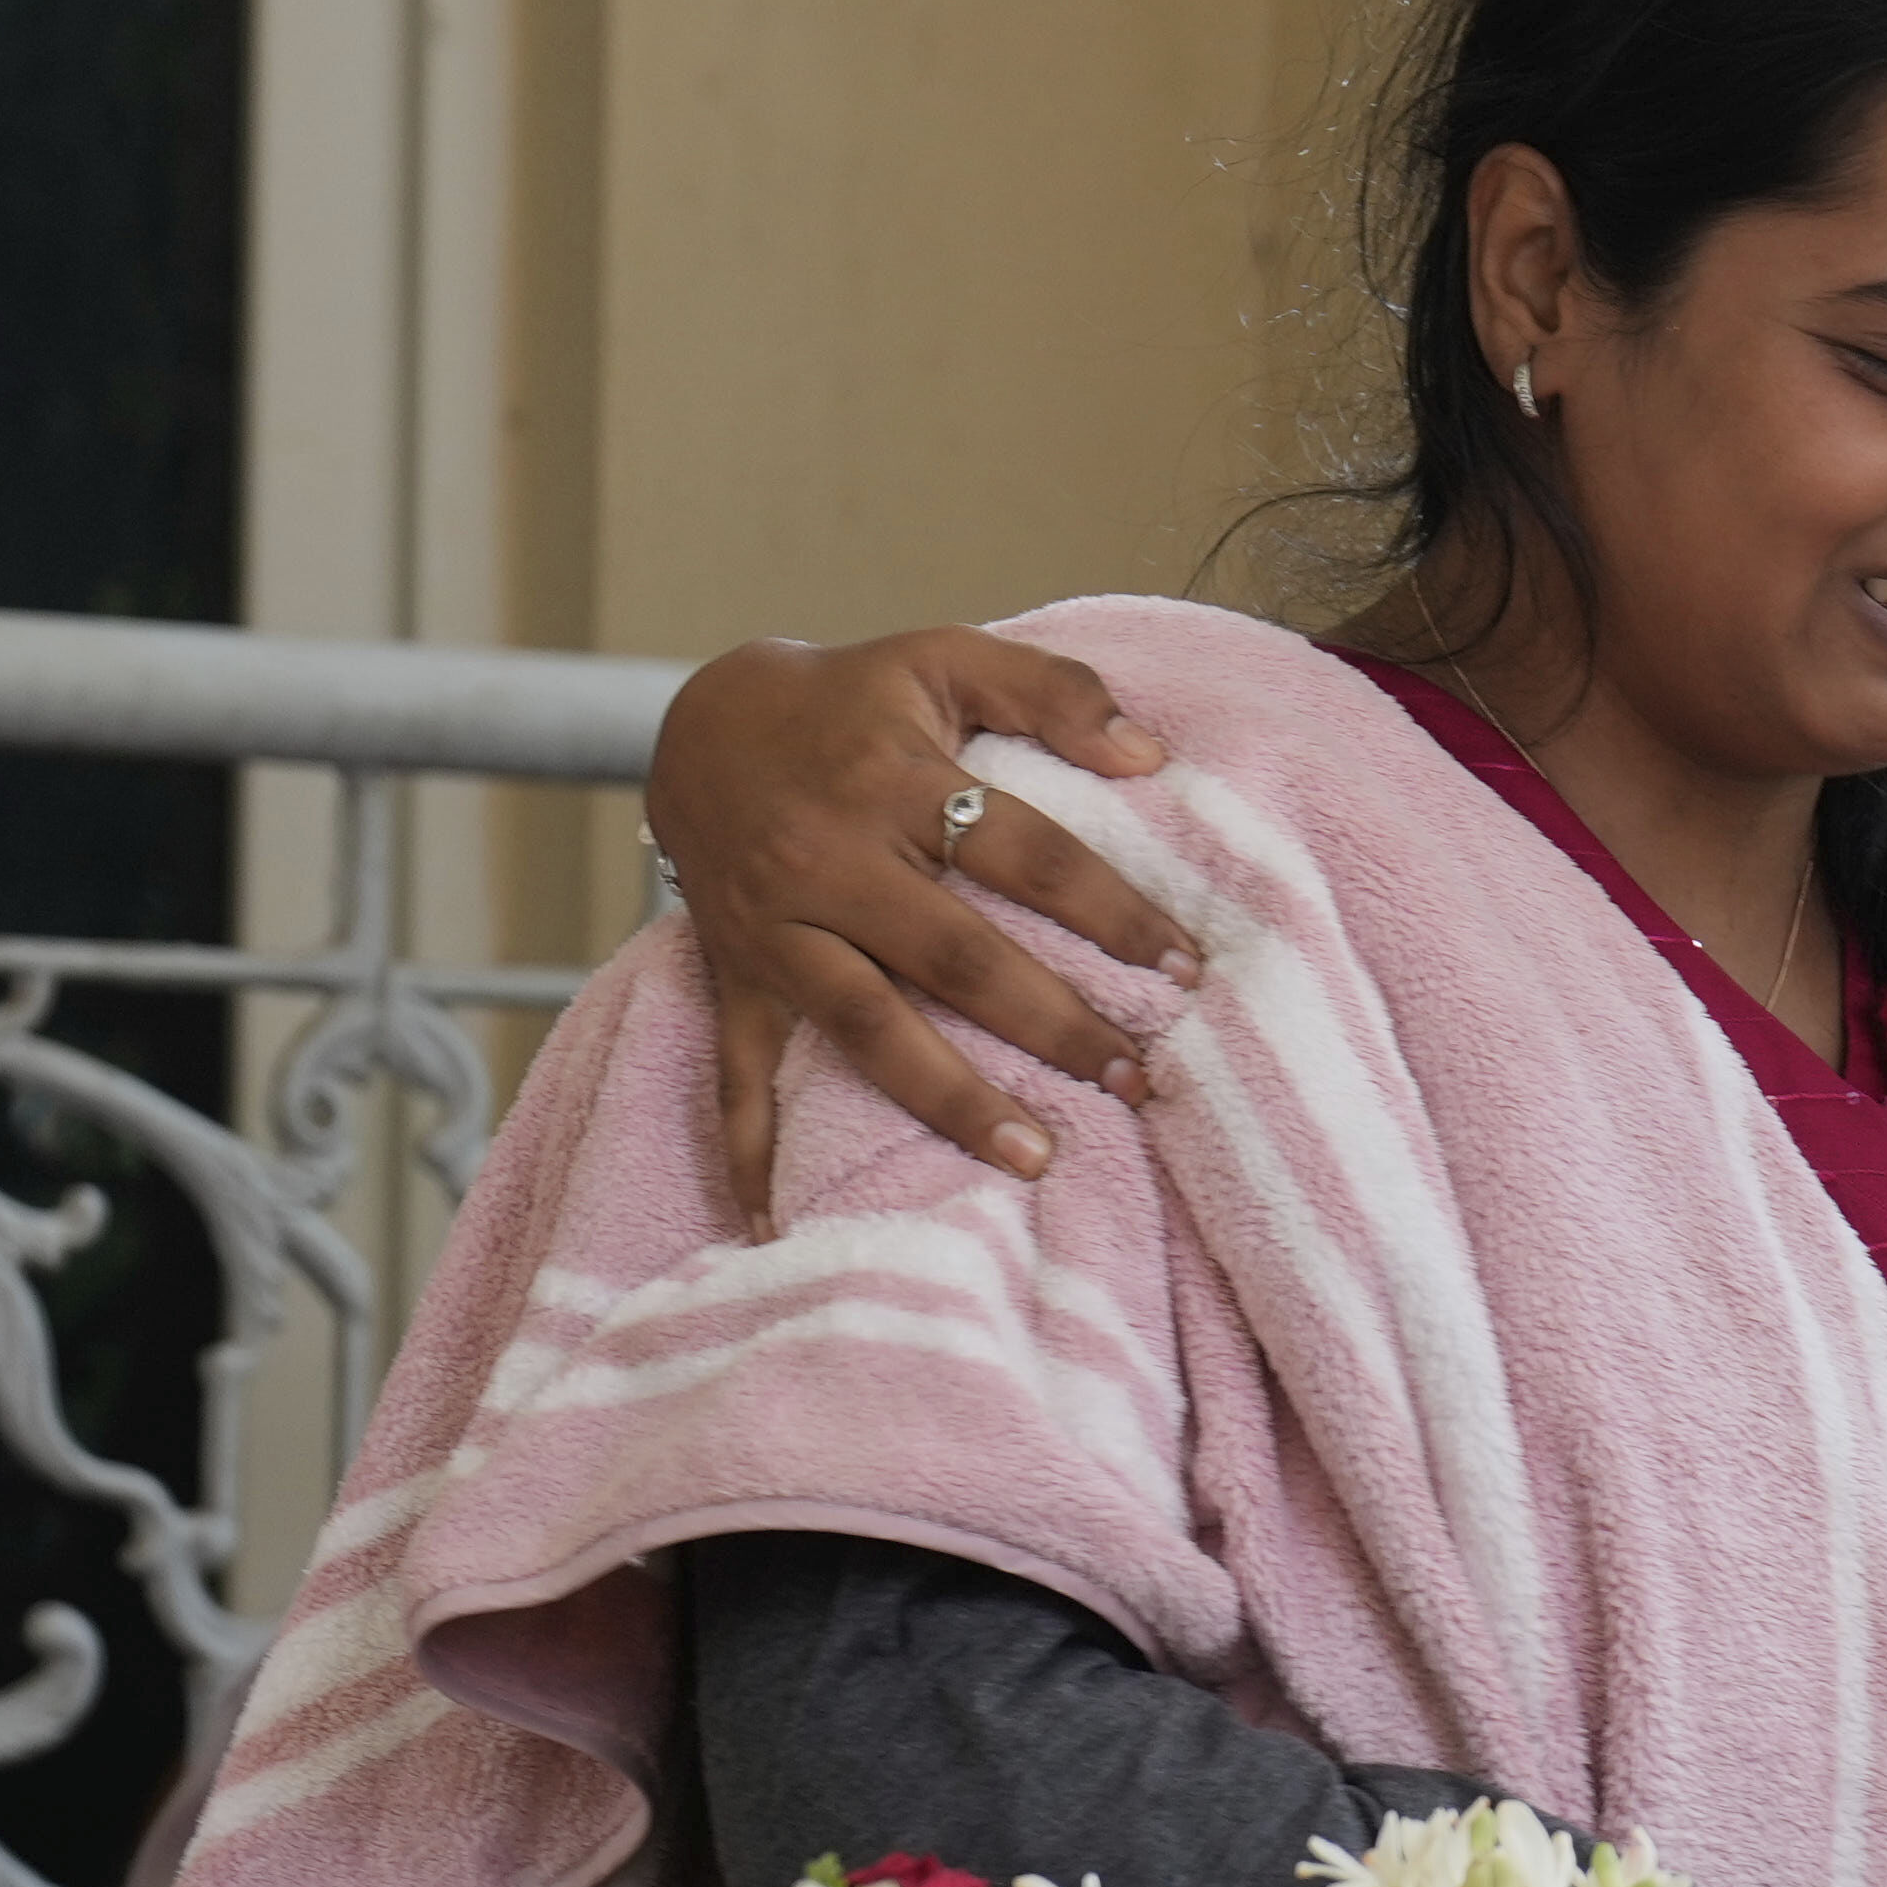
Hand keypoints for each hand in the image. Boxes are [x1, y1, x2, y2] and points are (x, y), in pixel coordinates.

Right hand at [651, 628, 1198, 1231]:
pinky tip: (778, 1230)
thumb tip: (1152, 753)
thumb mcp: (942, 655)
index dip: (1111, 911)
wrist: (697, 722)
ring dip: (953, 1101)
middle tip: (1139, 1079)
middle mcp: (828, 861)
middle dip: (1054, 1025)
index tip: (1189, 967)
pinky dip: (752, 1157)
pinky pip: (740, 1077)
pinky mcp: (736, 978)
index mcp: (893, 780)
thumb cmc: (848, 698)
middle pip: (956, 958)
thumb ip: (1053, 691)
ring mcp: (776, 931)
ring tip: (1038, 1158)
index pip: (1025, 853)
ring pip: (871, 1029)